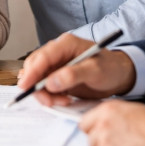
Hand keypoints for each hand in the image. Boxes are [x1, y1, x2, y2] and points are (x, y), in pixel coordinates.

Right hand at [18, 33, 135, 105]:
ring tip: (63, 101)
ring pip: (37, 78)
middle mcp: (58, 51)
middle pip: (35, 67)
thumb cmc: (110, 68)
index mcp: (66, 44)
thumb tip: (51, 82)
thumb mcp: (96, 71)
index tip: (26, 87)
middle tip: (50, 101)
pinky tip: (63, 99)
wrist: (118, 75)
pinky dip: (49, 95)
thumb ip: (74, 75)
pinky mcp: (56, 75)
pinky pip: (44, 86)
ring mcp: (56, 63)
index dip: (32, 72)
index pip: (43, 56)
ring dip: (45, 93)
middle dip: (38, 86)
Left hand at [80, 100, 144, 145]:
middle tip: (115, 141)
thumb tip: (102, 120)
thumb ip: (110, 115)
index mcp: (106, 110)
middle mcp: (103, 125)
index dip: (92, 128)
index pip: (84, 122)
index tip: (95, 131)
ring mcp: (106, 142)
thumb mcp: (129, 110)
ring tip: (124, 145)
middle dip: (99, 141)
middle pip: (90, 138)